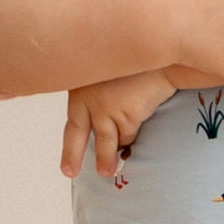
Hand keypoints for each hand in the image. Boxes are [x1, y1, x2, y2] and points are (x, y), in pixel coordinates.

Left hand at [61, 68, 180, 178]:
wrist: (158, 51)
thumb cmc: (135, 58)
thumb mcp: (106, 67)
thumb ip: (96, 87)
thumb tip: (83, 107)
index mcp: (80, 87)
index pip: (69, 118)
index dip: (67, 142)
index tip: (65, 164)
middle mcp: (89, 100)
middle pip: (78, 135)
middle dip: (73, 155)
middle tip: (70, 172)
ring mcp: (107, 110)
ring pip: (107, 142)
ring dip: (107, 159)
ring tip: (107, 172)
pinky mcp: (128, 116)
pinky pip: (128, 136)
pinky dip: (130, 140)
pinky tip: (130, 145)